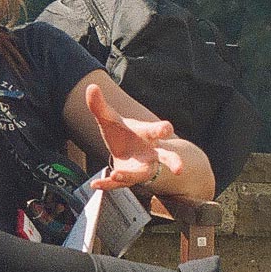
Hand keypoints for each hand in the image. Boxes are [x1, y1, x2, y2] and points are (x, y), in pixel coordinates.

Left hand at [83, 79, 186, 196]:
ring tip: (116, 175)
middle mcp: (151, 152)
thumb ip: (100, 106)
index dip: (163, 129)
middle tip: (180, 169)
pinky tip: (96, 183)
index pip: (158, 130)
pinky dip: (108, 184)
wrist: (125, 151)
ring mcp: (143, 167)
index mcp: (148, 134)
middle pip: (167, 157)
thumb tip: (91, 87)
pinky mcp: (130, 178)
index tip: (167, 129)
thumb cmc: (124, 132)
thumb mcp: (110, 118)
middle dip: (174, 162)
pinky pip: (120, 184)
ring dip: (130, 176)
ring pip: (144, 175)